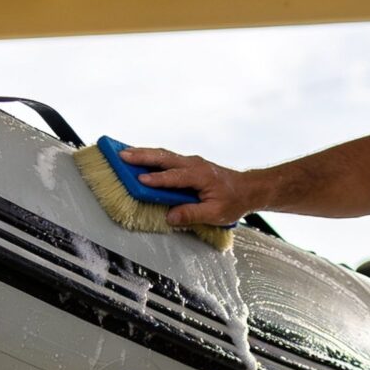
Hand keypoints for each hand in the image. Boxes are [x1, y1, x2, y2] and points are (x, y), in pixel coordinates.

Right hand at [118, 146, 265, 227]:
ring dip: (143, 153)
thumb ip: (192, 214)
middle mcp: (194, 165)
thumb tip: (171, 216)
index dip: (157, 179)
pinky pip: (166, 158)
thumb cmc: (234, 200)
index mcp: (200, 176)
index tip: (140, 180)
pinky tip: (139, 158)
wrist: (247, 189)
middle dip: (142, 156)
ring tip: (123, 153)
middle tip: (121, 155)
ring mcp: (190, 162)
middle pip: (164, 157)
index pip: (175, 177)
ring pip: (163, 155)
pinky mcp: (187, 165)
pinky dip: (151, 156)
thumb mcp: (216, 213)